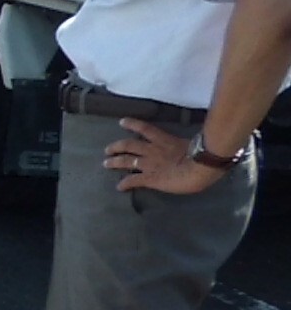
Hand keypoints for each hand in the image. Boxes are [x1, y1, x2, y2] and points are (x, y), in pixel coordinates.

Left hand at [108, 118, 226, 194]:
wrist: (201, 167)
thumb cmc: (203, 155)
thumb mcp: (194, 145)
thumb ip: (188, 145)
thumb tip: (196, 146)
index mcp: (165, 140)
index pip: (146, 129)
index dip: (133, 124)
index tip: (122, 122)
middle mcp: (153, 150)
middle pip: (129, 144)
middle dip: (117, 146)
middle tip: (107, 149)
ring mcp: (149, 164)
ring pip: (126, 160)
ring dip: (114, 162)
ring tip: (106, 163)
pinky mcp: (149, 178)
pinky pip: (133, 180)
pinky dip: (125, 184)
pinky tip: (119, 187)